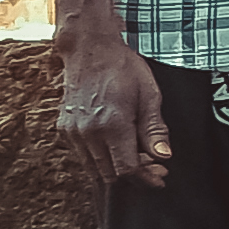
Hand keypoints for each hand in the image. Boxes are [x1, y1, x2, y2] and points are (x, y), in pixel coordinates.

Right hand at [59, 31, 170, 185]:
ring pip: (94, 169)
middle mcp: (88, 132)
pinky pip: (83, 157)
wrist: (90, 50)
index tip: (160, 177)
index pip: (126, 169)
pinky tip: (118, 149)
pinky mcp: (64, 129)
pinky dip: (101, 161)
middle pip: (109, 175)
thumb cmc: (123, 68)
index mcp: (112, 124)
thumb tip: (163, 156)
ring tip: (139, 160)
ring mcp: (73, 132)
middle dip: (134, 178)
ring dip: (116, 171)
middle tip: (155, 169)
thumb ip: (154, 129)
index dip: (145, 178)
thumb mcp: (149, 95)